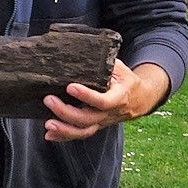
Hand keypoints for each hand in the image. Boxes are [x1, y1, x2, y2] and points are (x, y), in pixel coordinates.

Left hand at [43, 58, 167, 141]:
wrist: (139, 99)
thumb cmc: (126, 80)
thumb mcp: (120, 68)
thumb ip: (105, 63)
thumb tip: (85, 51)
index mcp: (119, 97)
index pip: (103, 101)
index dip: (87, 96)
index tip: (70, 87)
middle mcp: (110, 113)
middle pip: (88, 119)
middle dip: (66, 112)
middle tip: (49, 99)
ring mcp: (102, 122)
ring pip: (84, 132)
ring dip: (64, 129)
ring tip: (48, 123)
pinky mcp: (95, 126)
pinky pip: (80, 135)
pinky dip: (64, 136)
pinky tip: (50, 135)